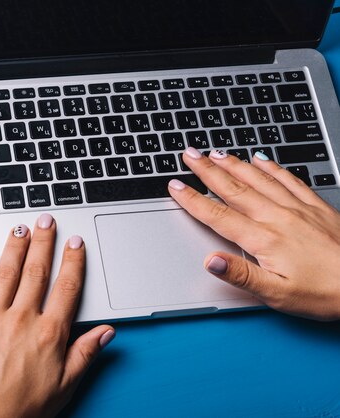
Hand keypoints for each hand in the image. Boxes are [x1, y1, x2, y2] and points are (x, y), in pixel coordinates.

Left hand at [0, 214, 114, 417]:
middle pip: (36, 271)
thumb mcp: (65, 385)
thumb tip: (106, 332)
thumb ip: (86, 354)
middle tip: (46, 221)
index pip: (65, 287)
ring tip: (19, 227)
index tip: (75, 244)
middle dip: (43, 242)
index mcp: (49, 333)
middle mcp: (22, 319)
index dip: (72, 261)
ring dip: (14, 246)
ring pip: (6, 272)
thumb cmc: (23, 408)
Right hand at [170, 148, 339, 320]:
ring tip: (216, 152)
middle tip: (189, 155)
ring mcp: (297, 208)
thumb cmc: (325, 293)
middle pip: (234, 189)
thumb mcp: (277, 295)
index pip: (218, 215)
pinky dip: (271, 167)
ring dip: (234, 164)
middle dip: (208, 170)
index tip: (176, 186)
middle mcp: (278, 217)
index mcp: (264, 239)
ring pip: (258, 179)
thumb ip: (241, 275)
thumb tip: (210, 261)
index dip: (193, 200)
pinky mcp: (315, 207)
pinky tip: (261, 159)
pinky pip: (288, 179)